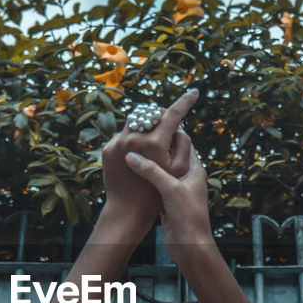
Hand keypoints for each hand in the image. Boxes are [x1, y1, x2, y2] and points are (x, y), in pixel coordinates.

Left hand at [99, 88, 198, 230]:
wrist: (127, 210)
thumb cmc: (158, 192)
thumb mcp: (179, 170)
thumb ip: (183, 143)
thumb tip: (178, 125)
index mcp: (154, 142)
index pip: (174, 113)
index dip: (186, 101)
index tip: (194, 92)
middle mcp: (134, 137)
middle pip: (152, 112)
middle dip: (164, 116)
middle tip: (171, 129)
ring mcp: (118, 141)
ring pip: (136, 119)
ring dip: (147, 125)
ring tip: (154, 141)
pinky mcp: (108, 148)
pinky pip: (124, 134)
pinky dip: (134, 138)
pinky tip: (139, 155)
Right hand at [123, 126, 213, 254]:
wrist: (190, 246)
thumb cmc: (187, 216)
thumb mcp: (170, 189)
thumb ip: (151, 170)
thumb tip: (130, 154)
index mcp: (195, 170)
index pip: (183, 142)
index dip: (170, 130)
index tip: (153, 121)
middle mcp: (187, 177)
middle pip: (171, 153)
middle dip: (156, 144)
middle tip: (138, 133)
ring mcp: (177, 190)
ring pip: (161, 169)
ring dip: (149, 161)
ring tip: (132, 149)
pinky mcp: (168, 202)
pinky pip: (155, 184)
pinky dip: (145, 177)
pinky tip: (131, 173)